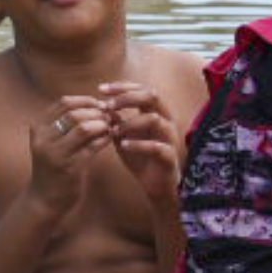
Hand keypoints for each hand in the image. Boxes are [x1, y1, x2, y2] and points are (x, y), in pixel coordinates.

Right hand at [23, 94, 110, 215]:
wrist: (45, 198)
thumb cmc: (54, 165)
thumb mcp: (53, 141)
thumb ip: (67, 123)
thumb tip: (95, 104)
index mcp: (39, 127)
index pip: (64, 103)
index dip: (85, 101)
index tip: (99, 105)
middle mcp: (43, 139)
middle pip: (74, 114)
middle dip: (96, 112)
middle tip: (109, 115)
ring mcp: (55, 154)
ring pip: (83, 128)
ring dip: (101, 125)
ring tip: (110, 126)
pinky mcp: (69, 168)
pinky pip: (92, 147)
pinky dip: (104, 139)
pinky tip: (110, 138)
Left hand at [97, 79, 181, 208]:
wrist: (156, 186)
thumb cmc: (141, 158)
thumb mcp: (124, 136)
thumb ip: (115, 121)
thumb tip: (101, 105)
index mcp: (156, 112)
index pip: (142, 89)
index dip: (122, 87)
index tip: (101, 89)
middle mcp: (166, 120)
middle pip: (152, 96)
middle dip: (127, 97)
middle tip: (107, 105)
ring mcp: (170, 138)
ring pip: (154, 118)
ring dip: (130, 122)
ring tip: (113, 131)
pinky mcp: (170, 156)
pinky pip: (157, 146)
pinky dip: (139, 144)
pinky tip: (123, 145)